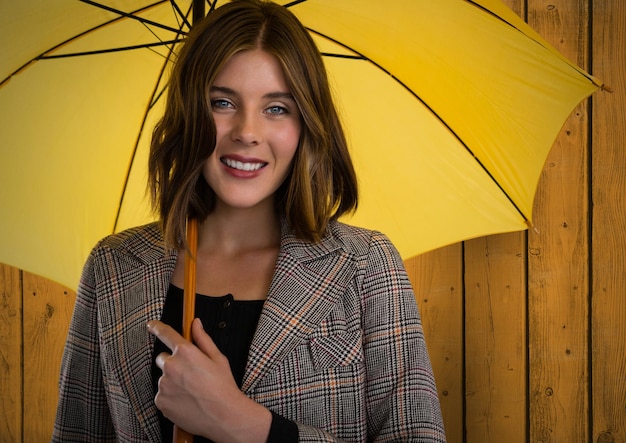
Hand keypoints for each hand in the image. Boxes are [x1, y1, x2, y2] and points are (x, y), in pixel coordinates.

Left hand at [148, 318, 271, 441]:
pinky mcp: (160, 401)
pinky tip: (186, 400)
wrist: (223, 416)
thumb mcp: (217, 358)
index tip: (151, 325)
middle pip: (163, 358)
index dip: (157, 327)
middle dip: (173, 363)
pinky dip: (171, 397)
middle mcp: (171, 366)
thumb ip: (203, 339)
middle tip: (189, 374)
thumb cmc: (223, 387)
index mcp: (186, 352)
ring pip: (164, 378)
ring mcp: (164, 385)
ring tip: (191, 391)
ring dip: (173, 382)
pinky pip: (162, 394)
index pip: (166, 334)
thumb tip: (196, 323)